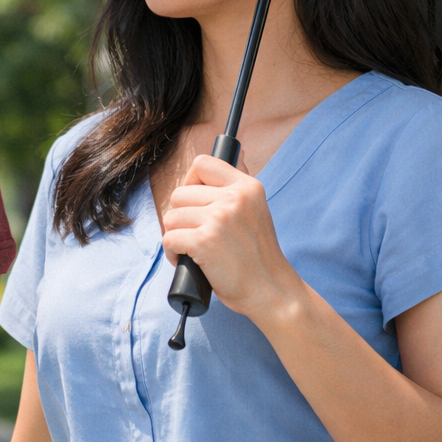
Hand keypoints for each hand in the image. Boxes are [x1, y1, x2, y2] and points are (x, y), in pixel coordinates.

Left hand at [161, 154, 301, 319]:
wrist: (273, 291)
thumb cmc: (259, 255)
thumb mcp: (257, 209)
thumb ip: (240, 183)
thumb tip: (237, 150)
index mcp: (247, 187)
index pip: (202, 164)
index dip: (191, 182)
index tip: (196, 203)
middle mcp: (234, 198)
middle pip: (179, 194)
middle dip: (182, 217)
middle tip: (196, 234)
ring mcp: (218, 219)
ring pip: (170, 218)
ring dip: (176, 236)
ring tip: (193, 249)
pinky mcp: (204, 242)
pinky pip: (169, 239)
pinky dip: (173, 254)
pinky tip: (188, 260)